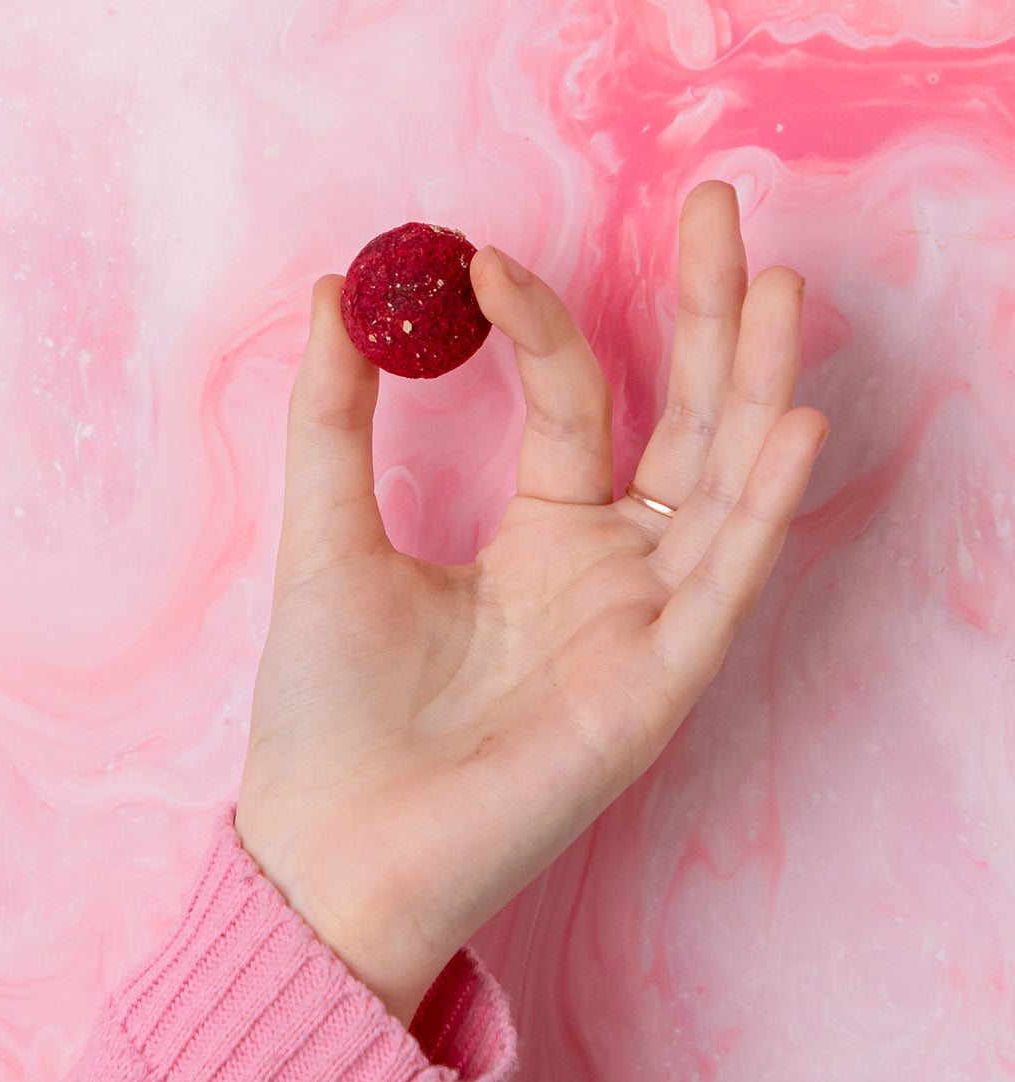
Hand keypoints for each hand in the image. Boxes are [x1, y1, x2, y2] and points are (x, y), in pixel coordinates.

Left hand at [234, 180, 828, 1026]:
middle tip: (715, 208)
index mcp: (539, 541)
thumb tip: (337, 288)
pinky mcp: (652, 692)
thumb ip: (336, 417)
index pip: (576, 406)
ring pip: (719, 493)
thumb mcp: (328, 537)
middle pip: (682, 429)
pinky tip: (787, 425)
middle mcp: (604, 578)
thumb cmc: (327, 709)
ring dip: (752, 392)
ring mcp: (636, 631)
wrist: (327, 841)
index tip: (479, 261)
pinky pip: (720, 590)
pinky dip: (759, 511)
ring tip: (769, 285)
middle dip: (704, 322)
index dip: (543, 326)